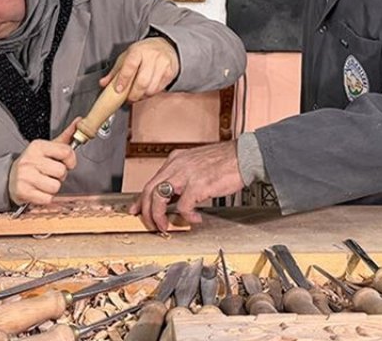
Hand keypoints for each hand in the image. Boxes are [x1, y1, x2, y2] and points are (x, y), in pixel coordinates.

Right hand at [8, 120, 78, 206]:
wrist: (9, 177)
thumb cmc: (32, 163)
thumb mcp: (47, 147)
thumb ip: (66, 137)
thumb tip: (80, 122)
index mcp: (38, 146)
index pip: (66, 151)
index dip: (71, 160)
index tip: (67, 163)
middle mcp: (30, 160)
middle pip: (61, 171)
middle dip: (60, 175)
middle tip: (50, 174)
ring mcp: (25, 176)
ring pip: (55, 186)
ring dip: (53, 187)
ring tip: (44, 182)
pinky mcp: (23, 191)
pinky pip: (47, 198)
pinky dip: (46, 197)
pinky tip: (38, 190)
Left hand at [100, 36, 178, 102]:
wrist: (165, 46)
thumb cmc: (143, 52)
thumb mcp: (127, 57)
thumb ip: (115, 71)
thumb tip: (103, 83)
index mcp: (138, 51)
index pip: (130, 66)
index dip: (124, 79)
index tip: (119, 90)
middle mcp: (152, 56)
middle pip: (142, 81)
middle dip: (134, 94)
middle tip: (128, 99)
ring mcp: (163, 64)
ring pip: (151, 88)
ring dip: (142, 96)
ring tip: (137, 96)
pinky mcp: (170, 72)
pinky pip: (159, 89)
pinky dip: (151, 94)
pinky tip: (146, 91)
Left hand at [130, 141, 244, 231]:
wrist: (244, 156)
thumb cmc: (225, 161)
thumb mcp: (196, 164)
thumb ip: (183, 178)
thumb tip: (174, 197)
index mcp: (176, 160)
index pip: (151, 181)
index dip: (141, 199)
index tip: (137, 209)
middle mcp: (177, 165)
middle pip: (149, 190)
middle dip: (146, 211)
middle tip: (151, 224)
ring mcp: (186, 174)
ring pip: (159, 198)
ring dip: (159, 216)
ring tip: (166, 226)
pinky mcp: (198, 185)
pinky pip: (184, 207)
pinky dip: (187, 217)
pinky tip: (195, 218)